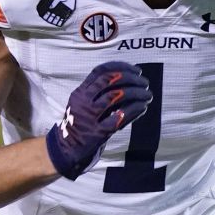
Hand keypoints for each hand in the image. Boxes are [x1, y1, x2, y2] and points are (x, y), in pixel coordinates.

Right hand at [46, 62, 151, 178]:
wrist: (67, 148)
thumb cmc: (80, 122)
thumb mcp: (82, 102)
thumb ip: (99, 90)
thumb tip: (128, 75)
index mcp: (80, 92)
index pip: (101, 70)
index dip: (121, 67)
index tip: (136, 70)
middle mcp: (84, 101)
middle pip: (110, 80)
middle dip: (132, 78)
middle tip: (145, 82)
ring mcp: (90, 116)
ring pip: (117, 96)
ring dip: (137, 93)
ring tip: (147, 95)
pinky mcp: (98, 132)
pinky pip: (120, 117)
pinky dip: (134, 110)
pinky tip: (143, 107)